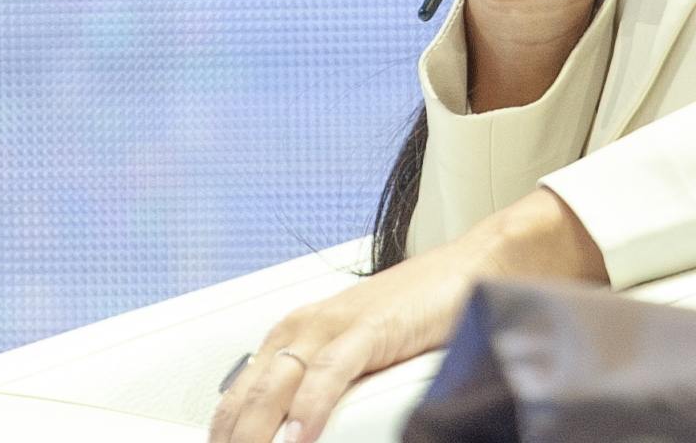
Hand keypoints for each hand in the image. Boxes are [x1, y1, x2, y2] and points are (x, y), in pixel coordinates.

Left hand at [210, 188, 604, 442]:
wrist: (469, 269)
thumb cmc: (415, 315)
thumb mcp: (355, 356)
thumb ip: (322, 387)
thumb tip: (297, 431)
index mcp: (293, 334)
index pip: (238, 395)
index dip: (225, 430)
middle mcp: (303, 328)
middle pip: (248, 396)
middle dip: (235, 436)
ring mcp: (334, 327)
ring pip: (277, 387)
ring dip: (258, 431)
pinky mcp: (370, 329)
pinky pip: (330, 374)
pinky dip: (310, 407)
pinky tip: (300, 435)